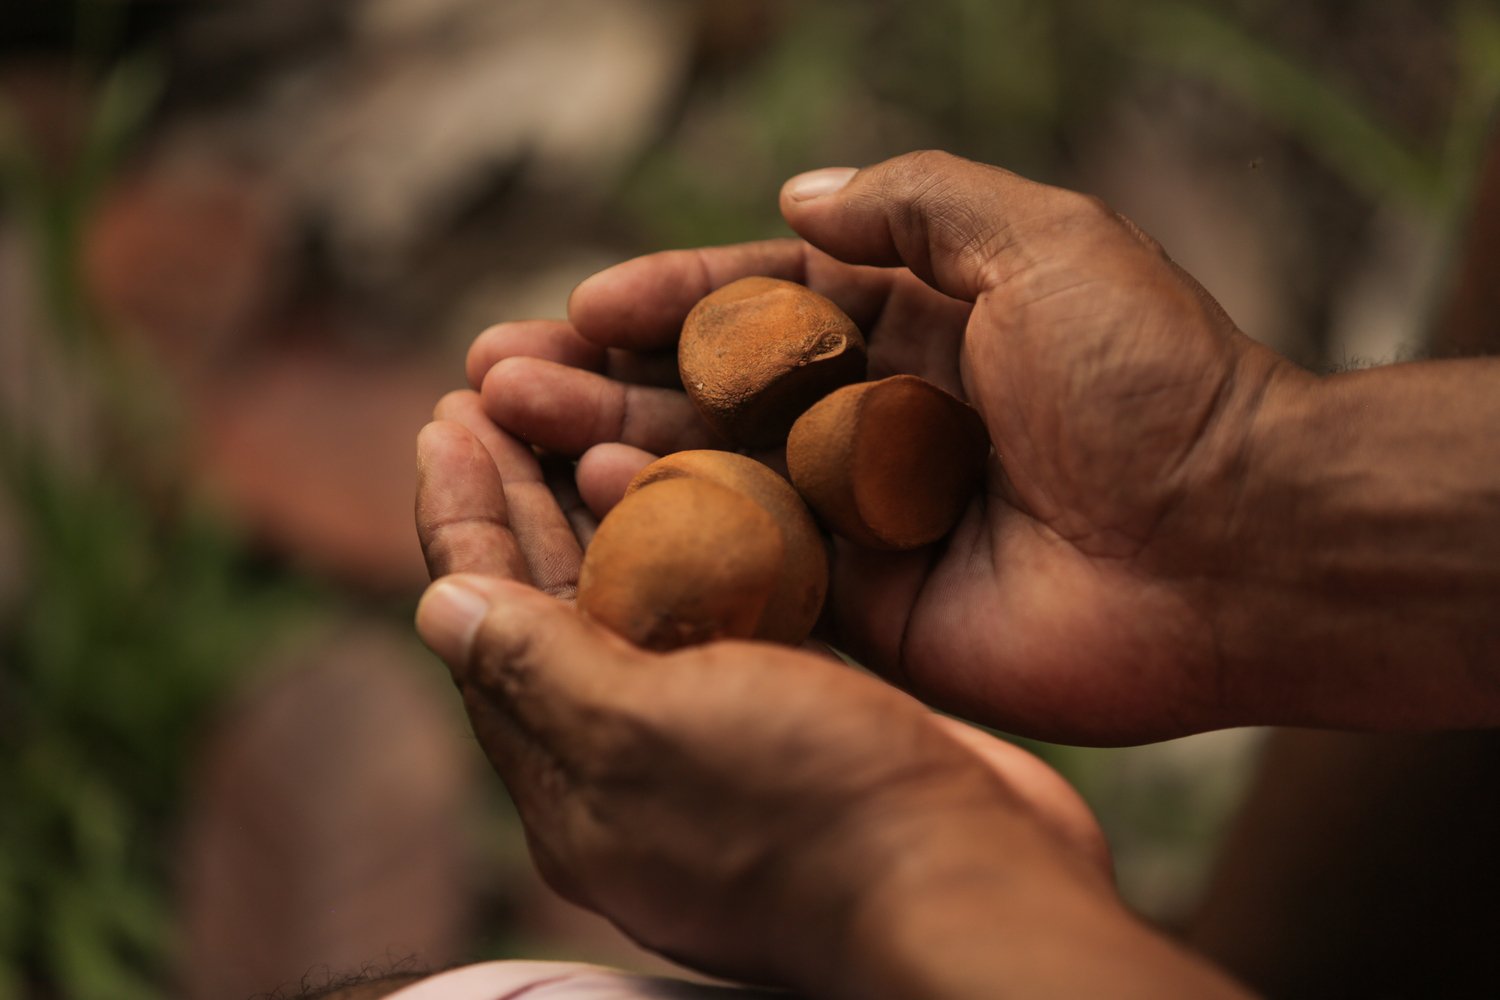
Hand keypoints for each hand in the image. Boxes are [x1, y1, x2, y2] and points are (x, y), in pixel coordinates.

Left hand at [413, 398, 1245, 998]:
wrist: (974, 878)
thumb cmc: (809, 809)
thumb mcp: (649, 734)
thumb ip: (541, 668)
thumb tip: (438, 606)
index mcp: (573, 779)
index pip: (488, 625)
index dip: (463, 516)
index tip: (447, 417)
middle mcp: (633, 755)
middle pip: (551, 599)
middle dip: (518, 491)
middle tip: (492, 386)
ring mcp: (717, 730)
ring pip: (634, 593)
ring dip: (597, 498)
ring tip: (575, 402)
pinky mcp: (794, 704)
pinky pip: (716, 601)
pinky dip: (691, 529)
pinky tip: (689, 463)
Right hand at [468, 151, 1292, 743]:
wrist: (1234, 546)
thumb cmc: (1151, 383)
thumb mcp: (1043, 245)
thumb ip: (918, 208)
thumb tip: (800, 196)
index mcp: (915, 327)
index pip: (762, 303)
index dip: (668, 298)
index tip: (582, 303)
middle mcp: (875, 421)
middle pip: (712, 393)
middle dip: (605, 377)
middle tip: (497, 377)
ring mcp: (865, 518)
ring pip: (714, 478)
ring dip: (610, 449)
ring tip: (514, 428)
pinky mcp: (870, 609)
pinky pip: (754, 567)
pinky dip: (675, 538)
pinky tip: (598, 503)